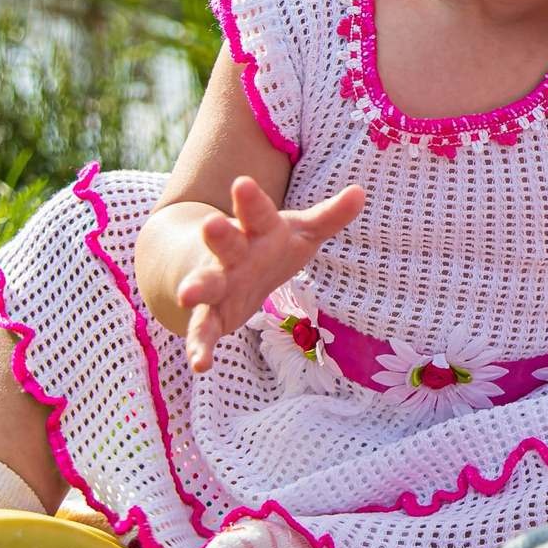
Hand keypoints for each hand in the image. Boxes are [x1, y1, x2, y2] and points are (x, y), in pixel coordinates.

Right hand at [174, 176, 365, 372]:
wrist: (213, 263)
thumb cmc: (268, 245)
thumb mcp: (301, 232)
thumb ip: (329, 217)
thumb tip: (361, 192)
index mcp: (257, 230)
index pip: (256, 213)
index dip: (250, 200)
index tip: (242, 183)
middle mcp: (233, 254)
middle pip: (226, 242)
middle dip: (219, 234)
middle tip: (212, 224)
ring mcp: (218, 284)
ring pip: (205, 283)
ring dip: (196, 288)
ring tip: (186, 295)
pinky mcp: (211, 315)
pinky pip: (202, 330)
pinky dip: (200, 346)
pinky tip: (201, 364)